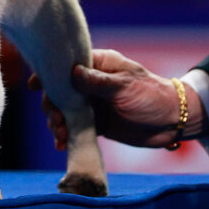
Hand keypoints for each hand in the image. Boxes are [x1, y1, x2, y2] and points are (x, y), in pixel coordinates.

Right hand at [29, 49, 207, 149]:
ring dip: (57, 122)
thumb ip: (98, 81)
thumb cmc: (152, 95)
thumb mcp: (125, 85)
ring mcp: (92, 103)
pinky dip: (66, 135)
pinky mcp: (96, 123)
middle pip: (60, 90)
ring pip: (64, 110)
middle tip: (55, 119)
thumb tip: (72, 73)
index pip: (67, 64)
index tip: (35, 86)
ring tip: (59, 135)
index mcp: (99, 64)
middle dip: (53, 105)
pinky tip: (61, 144)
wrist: (172, 121)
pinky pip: (74, 127)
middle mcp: (91, 82)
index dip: (49, 73)